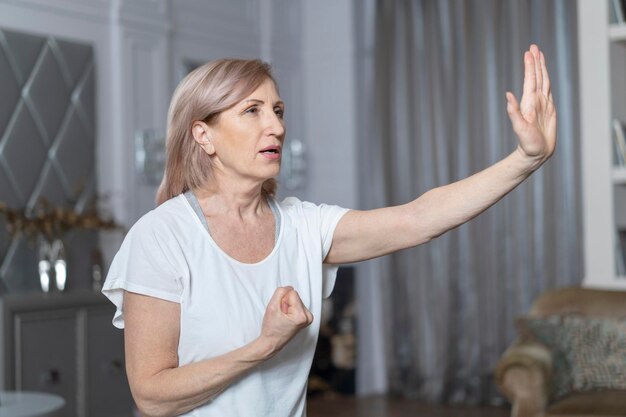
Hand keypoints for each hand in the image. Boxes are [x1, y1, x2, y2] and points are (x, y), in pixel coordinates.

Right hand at [259, 286, 312, 356]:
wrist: (272, 342)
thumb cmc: (271, 328)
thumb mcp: (272, 306)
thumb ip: (281, 292)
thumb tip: (289, 287)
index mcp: (301, 315)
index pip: (292, 293)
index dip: (282, 300)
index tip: (280, 312)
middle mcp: (308, 317)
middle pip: (295, 296)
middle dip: (286, 304)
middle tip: (281, 316)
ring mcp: (308, 318)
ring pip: (296, 300)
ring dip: (288, 307)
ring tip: (283, 318)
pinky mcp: (306, 318)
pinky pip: (297, 305)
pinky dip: (290, 310)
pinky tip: (287, 319)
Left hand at [506, 44, 556, 166]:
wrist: (535, 154)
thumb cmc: (527, 143)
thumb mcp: (519, 127)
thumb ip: (513, 111)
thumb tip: (507, 95)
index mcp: (529, 102)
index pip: (530, 79)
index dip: (530, 66)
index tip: (529, 52)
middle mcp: (535, 100)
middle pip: (537, 76)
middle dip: (535, 61)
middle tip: (534, 46)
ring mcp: (543, 104)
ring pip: (543, 81)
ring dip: (541, 68)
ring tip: (539, 54)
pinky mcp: (550, 109)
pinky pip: (549, 90)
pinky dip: (547, 80)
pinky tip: (545, 75)